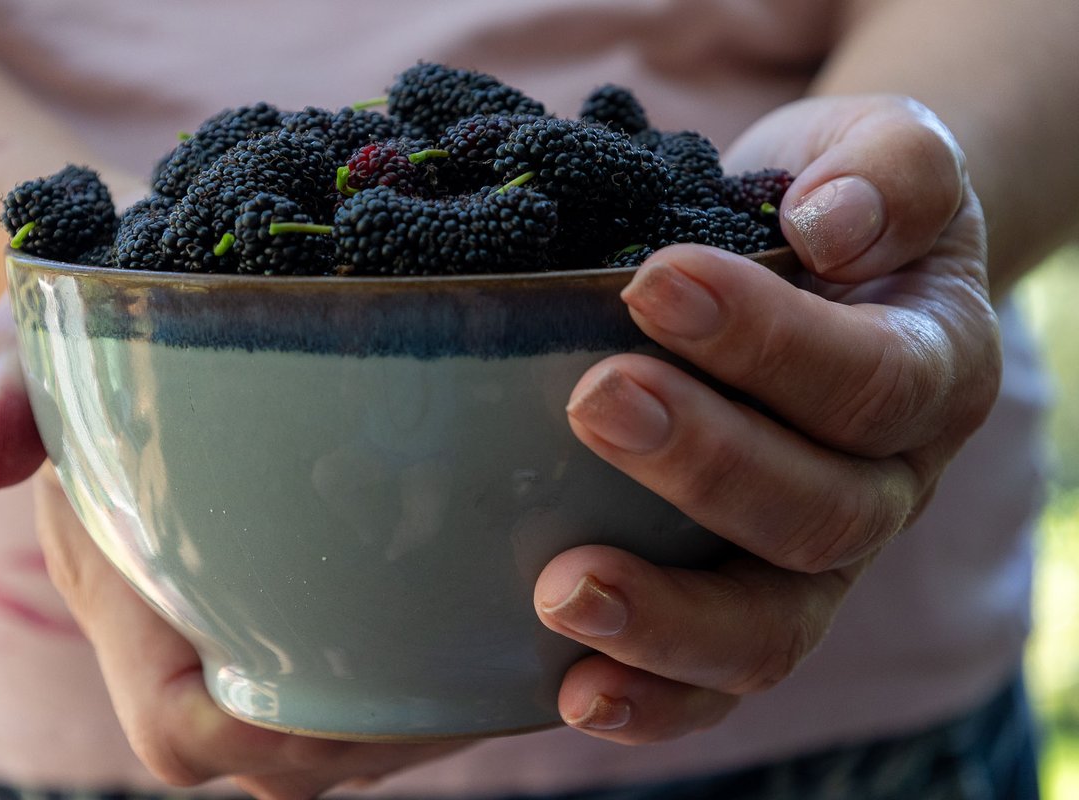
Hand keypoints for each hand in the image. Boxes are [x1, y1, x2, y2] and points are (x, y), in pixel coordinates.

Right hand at [0, 301, 464, 798]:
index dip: (270, 723)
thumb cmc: (98, 356)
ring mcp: (260, 663)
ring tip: (508, 658)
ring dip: (425, 718)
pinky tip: (503, 630)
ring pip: (342, 746)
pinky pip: (379, 706)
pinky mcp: (315, 646)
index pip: (187, 725)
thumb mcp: (40, 344)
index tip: (369, 663)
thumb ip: (3, 381)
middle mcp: (196, 663)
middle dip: (380, 734)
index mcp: (125, 618)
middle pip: (287, 758)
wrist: (148, 363)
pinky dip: (439, 685)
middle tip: (483, 665)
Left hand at [535, 94, 1000, 742]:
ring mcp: (821, 559)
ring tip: (561, 586)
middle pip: (820, 514)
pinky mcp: (755, 599)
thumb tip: (831, 224)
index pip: (868, 379)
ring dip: (668, 615)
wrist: (830, 256)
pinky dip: (654, 697)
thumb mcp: (881, 154)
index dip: (768, 344)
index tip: (654, 284)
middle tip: (595, 401)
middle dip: (704, 465)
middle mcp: (887, 483)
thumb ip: (888, 171)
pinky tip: (575, 691)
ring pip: (774, 628)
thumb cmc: (836, 204)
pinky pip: (719, 676)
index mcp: (932, 371)